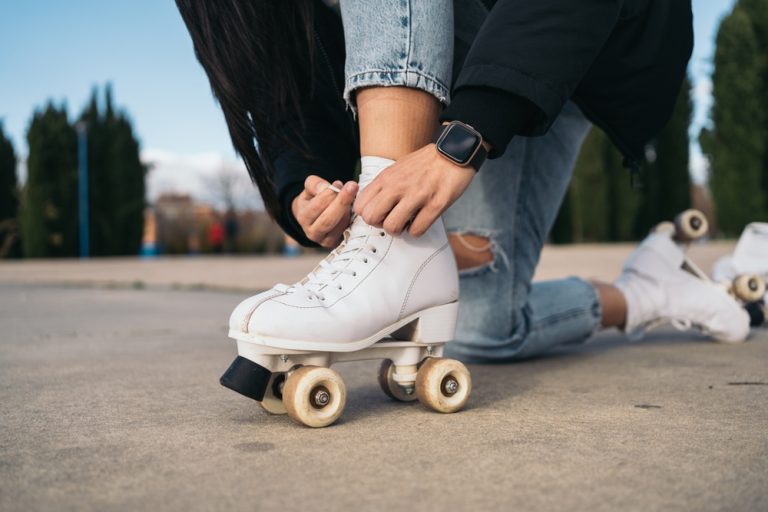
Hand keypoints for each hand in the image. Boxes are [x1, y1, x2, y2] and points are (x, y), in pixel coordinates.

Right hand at [291, 175, 358, 247]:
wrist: (316, 217)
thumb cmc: (313, 200)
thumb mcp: (309, 188)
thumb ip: (314, 184)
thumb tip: (326, 187)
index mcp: (303, 218)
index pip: (317, 206)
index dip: (329, 194)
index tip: (339, 183)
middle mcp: (312, 233)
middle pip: (328, 219)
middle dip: (342, 201)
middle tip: (353, 186)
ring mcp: (326, 241)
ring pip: (340, 226)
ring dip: (349, 210)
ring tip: (353, 197)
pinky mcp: (338, 244)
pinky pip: (348, 232)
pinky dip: (353, 219)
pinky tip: (355, 208)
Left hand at [353, 144, 474, 235]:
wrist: (454, 153)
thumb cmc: (426, 162)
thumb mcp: (397, 168)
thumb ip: (383, 185)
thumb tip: (372, 203)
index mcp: (386, 178)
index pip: (360, 206)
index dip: (368, 214)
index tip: (379, 213)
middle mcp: (397, 187)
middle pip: (371, 218)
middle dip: (380, 224)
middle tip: (392, 219)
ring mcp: (416, 196)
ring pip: (392, 227)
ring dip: (399, 229)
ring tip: (407, 221)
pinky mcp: (435, 205)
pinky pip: (416, 230)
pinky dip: (417, 230)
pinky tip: (421, 221)